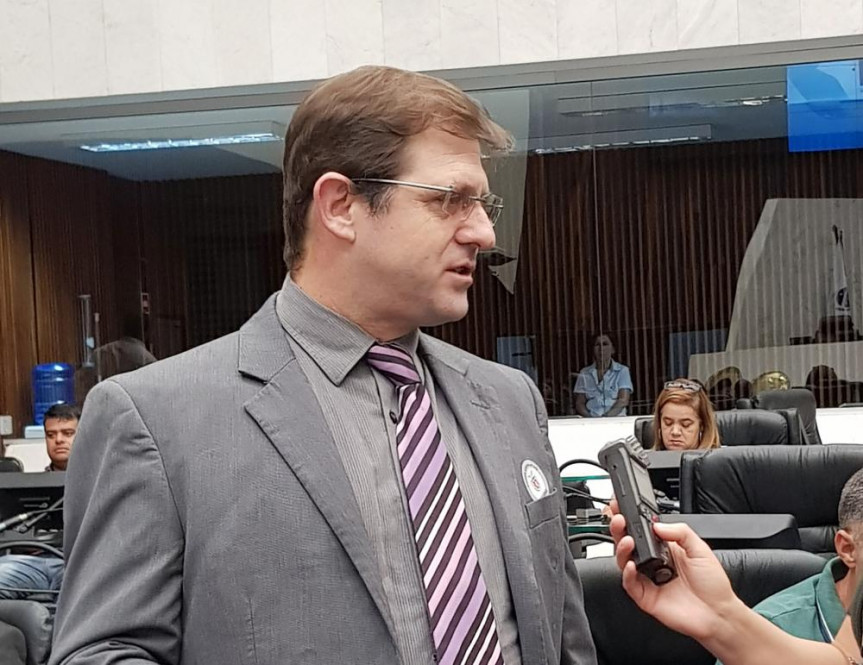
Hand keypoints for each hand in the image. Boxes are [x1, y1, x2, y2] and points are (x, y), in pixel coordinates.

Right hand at [608, 501, 739, 642]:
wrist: (719, 613)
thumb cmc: (712, 585)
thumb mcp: (700, 549)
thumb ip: (680, 532)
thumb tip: (657, 524)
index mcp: (665, 548)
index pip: (642, 530)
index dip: (630, 518)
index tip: (622, 506)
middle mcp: (653, 562)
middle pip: (628, 543)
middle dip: (619, 529)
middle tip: (618, 519)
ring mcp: (648, 579)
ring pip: (625, 561)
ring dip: (621, 548)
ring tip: (627, 540)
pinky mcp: (645, 596)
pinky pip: (629, 583)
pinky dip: (627, 573)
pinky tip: (632, 565)